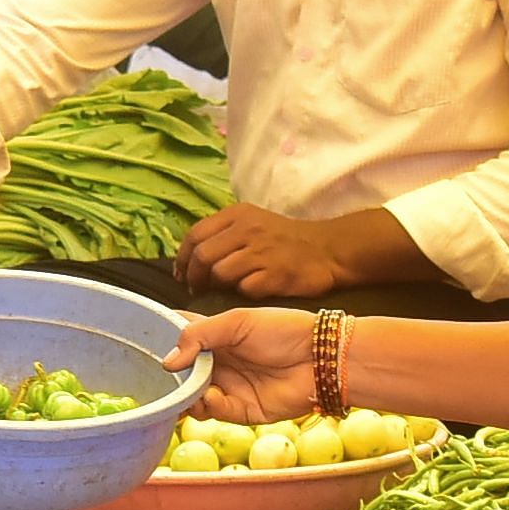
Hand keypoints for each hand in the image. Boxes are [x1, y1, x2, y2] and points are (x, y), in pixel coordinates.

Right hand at [164, 308, 326, 425]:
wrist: (320, 359)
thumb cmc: (283, 330)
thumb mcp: (237, 321)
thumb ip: (199, 336)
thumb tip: (167, 362)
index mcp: (215, 336)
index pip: (179, 336)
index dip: (159, 338)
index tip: (137, 342)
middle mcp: (216, 363)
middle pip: (180, 372)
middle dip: (166, 376)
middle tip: (149, 377)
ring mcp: (226, 387)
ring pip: (190, 396)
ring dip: (182, 395)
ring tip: (181, 390)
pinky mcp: (238, 410)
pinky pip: (211, 412)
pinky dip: (205, 406)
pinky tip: (210, 397)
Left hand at [181, 204, 366, 302]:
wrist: (328, 251)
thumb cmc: (285, 240)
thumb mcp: (253, 224)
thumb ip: (223, 235)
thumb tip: (189, 261)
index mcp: (238, 215)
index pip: (195, 234)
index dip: (182, 258)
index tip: (181, 275)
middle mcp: (247, 230)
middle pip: (202, 256)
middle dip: (193, 277)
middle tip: (196, 289)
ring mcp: (262, 252)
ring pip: (219, 273)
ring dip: (215, 287)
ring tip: (219, 293)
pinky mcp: (275, 274)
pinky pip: (244, 288)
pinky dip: (241, 294)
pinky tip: (247, 294)